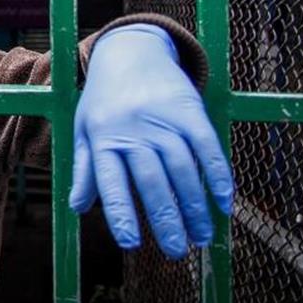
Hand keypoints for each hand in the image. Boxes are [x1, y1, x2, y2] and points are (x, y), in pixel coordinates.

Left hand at [69, 24, 233, 258]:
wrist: (131, 50)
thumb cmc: (104, 99)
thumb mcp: (84, 129)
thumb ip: (85, 169)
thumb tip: (78, 207)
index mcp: (102, 136)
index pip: (110, 181)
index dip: (121, 213)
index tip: (132, 243)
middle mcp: (132, 128)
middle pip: (152, 180)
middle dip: (166, 220)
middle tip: (177, 252)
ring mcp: (162, 118)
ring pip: (182, 168)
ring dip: (195, 206)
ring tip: (201, 237)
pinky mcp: (189, 109)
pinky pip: (207, 146)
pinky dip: (218, 175)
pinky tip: (224, 202)